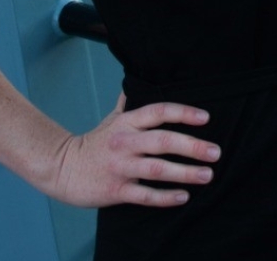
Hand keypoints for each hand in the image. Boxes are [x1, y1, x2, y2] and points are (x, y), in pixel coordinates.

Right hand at [40, 95, 219, 206]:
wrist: (60, 168)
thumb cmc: (94, 143)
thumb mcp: (112, 119)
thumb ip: (130, 103)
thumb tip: (140, 79)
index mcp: (127, 123)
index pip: (158, 112)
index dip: (183, 113)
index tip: (206, 118)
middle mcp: (125, 142)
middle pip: (163, 141)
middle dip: (192, 146)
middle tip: (216, 152)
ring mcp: (120, 167)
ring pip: (157, 169)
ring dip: (185, 173)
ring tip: (207, 175)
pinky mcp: (115, 190)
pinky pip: (144, 194)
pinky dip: (165, 197)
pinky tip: (183, 197)